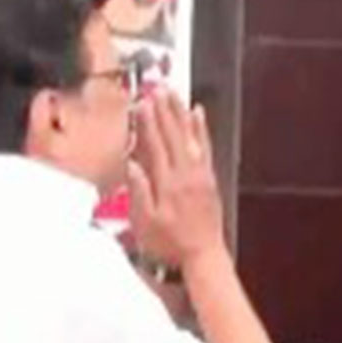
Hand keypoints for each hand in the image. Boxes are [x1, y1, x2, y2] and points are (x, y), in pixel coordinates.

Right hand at [126, 90, 226, 267]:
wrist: (204, 254)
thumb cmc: (171, 242)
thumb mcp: (147, 223)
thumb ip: (140, 192)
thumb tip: (132, 164)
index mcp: (168, 183)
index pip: (156, 145)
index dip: (149, 123)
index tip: (143, 103)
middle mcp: (186, 173)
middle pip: (174, 135)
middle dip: (165, 110)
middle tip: (158, 89)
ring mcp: (200, 173)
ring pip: (190, 135)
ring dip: (181, 113)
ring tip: (175, 94)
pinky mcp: (209, 176)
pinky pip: (205, 146)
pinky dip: (201, 128)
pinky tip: (197, 113)